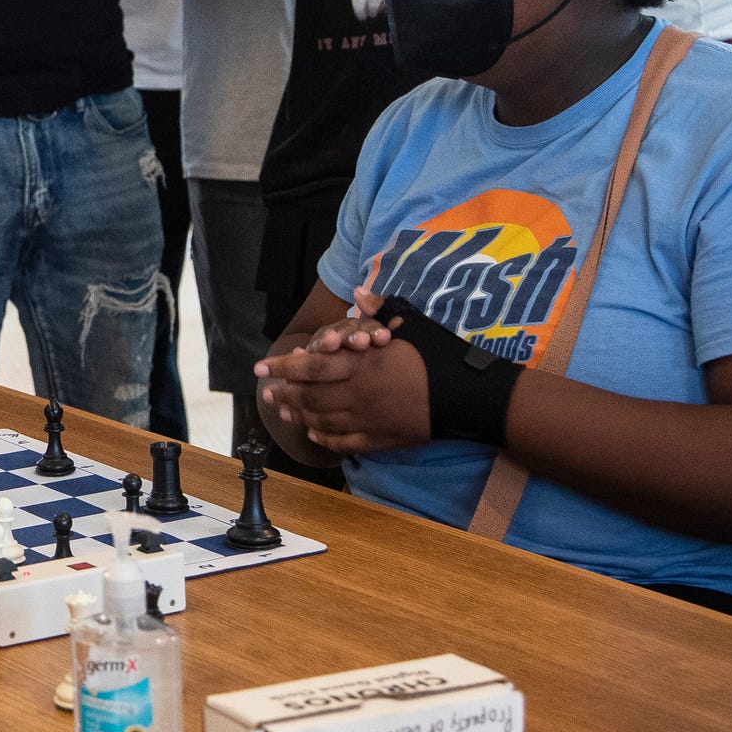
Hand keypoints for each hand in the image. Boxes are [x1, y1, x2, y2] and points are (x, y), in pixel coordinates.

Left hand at [256, 291, 429, 456]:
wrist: (470, 396)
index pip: (311, 365)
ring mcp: (368, 419)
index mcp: (363, 363)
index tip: (262, 367)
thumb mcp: (412, 323)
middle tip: (268, 393)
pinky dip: (324, 438)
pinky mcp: (380, 439)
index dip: (283, 367)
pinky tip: (313, 433)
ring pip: (322, 420)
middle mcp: (359, 393)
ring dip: (299, 415)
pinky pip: (343, 442)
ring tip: (284, 411)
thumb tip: (359, 288)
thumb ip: (380, 308)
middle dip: (284, 393)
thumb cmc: (440, 355)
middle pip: (310, 395)